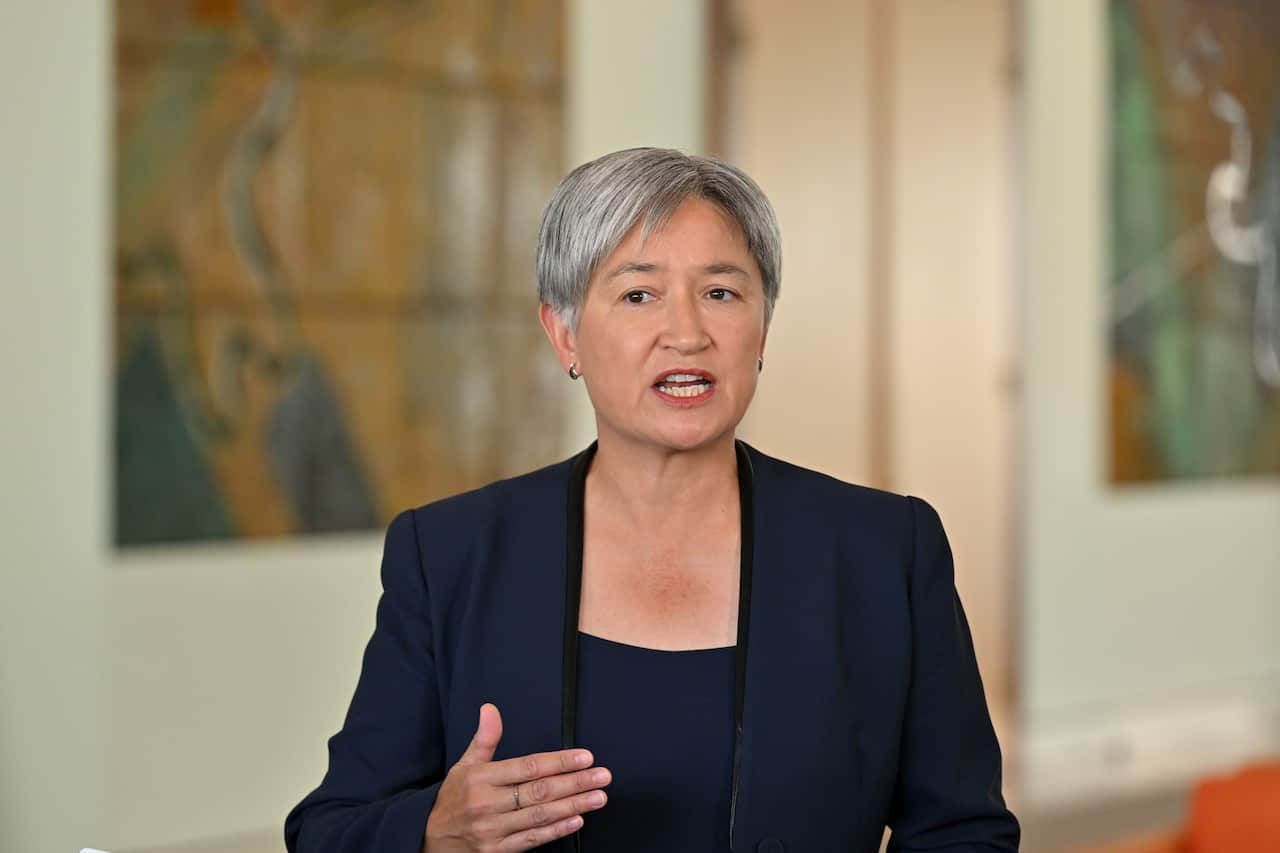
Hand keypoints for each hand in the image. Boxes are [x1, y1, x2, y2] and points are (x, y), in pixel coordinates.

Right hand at [423, 703, 610, 851]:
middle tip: (601, 776)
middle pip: (538, 791)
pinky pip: (531, 840)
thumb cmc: (452, 800)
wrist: (429, 839)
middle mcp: (487, 804)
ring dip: (573, 806)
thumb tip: (490, 709)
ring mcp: (493, 830)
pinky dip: (556, 831)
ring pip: (539, 816)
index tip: (583, 757)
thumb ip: (484, 739)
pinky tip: (576, 820)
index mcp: (481, 778)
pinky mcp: (497, 852)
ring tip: (597, 797)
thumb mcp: (463, 765)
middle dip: (574, 783)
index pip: (527, 766)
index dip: (558, 761)